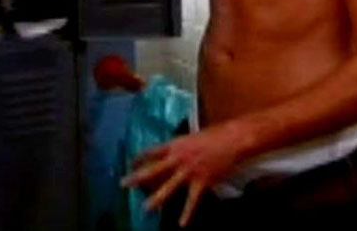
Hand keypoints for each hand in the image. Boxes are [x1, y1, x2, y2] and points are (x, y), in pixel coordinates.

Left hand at [121, 124, 243, 227]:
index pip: (152, 151)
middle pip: (153, 169)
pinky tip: (182, 224)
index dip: (139, 158)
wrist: (232, 139)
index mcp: (175, 144)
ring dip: (156, 198)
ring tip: (145, 208)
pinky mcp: (202, 181)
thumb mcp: (192, 137)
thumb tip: (173, 153)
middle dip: (137, 177)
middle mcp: (178, 158)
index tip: (129, 163)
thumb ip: (181, 147)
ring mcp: (189, 170)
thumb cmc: (214, 135)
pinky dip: (187, 213)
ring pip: (169, 187)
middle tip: (123, 184)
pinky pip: (192, 200)